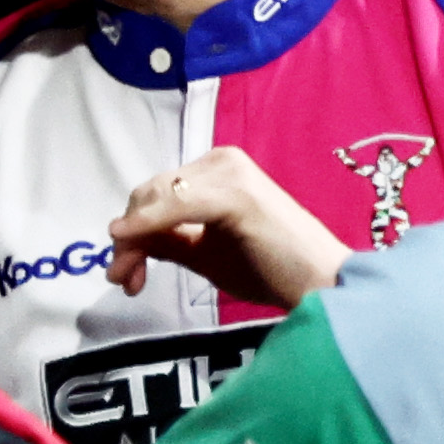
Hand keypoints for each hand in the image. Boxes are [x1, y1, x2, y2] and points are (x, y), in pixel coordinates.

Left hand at [106, 145, 351, 310]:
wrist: (320, 283)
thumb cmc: (270, 269)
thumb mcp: (206, 253)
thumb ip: (168, 241)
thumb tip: (124, 239)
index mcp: (217, 170)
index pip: (154, 193)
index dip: (131, 232)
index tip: (125, 276)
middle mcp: (221, 161)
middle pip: (148, 194)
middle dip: (128, 239)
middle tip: (124, 282)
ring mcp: (228, 173)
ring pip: (155, 200)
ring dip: (132, 241)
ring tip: (130, 281)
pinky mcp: (234, 193)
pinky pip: (174, 207)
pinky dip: (146, 225)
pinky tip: (126, 243)